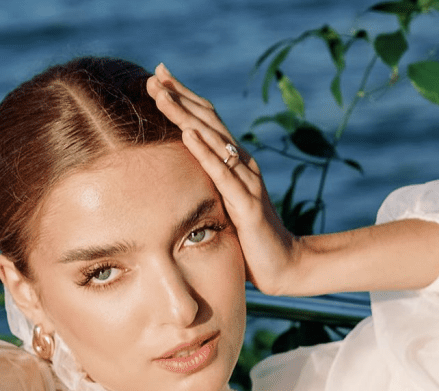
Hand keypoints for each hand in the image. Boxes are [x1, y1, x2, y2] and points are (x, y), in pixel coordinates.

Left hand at [146, 63, 299, 295]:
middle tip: (153, 75)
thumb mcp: (224, 210)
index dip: (184, 99)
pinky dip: (204, 152)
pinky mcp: (246, 205)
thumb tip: (178, 189)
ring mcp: (247, 182)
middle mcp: (243, 165)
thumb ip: (208, 192)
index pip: (207, 123)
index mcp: (235, 164)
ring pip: (213, 141)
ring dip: (185, 116)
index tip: (158, 79)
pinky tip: (187, 134)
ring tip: (162, 95)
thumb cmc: (251, 242)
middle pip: (208, 121)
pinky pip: (222, 174)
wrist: (285, 266)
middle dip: (180, 97)